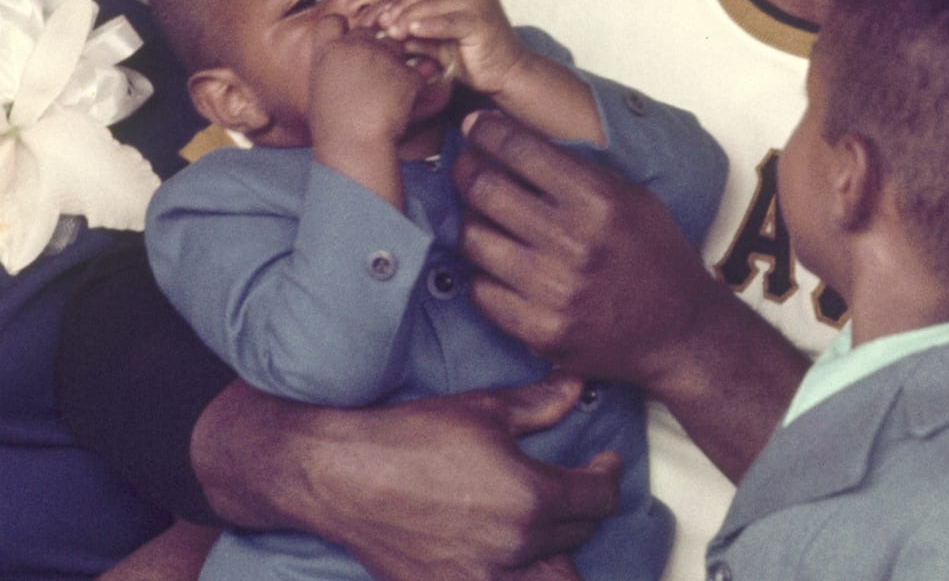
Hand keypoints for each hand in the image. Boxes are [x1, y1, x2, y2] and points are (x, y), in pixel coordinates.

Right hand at [195, 376, 617, 580]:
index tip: (604, 463)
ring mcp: (481, 578)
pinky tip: (510, 555)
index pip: (600, 498)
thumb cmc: (410, 437)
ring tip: (548, 531)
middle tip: (573, 488)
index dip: (608, 475)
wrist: (340, 476)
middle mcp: (514, 546)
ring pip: (552, 578)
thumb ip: (541, 404)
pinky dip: (518, 575)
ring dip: (557, 555)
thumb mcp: (484, 410)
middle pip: (579, 535)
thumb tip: (578, 386)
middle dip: (582, 509)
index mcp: (531, 498)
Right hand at [308, 16, 423, 202]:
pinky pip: (415, 71)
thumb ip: (333, 68)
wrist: (353, 145)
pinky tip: (401, 103)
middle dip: (373, 49)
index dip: (343, 30)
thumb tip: (347, 65)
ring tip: (384, 92)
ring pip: (395, 47)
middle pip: (369, 33)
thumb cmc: (333, 126)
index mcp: (327, 51)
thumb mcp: (320, 90)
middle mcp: (354, 46)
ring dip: (394, 63)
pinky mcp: (406, 72)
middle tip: (372, 77)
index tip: (348, 47)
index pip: (334, 21)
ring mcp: (382, 56)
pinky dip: (411, 86)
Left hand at [375, 0, 528, 96]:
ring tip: (392, 31)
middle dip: (402, 7)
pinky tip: (410, 32)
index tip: (380, 16)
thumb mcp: (440, 44)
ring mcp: (481, 3)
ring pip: (436, 3)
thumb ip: (418, 34)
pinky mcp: (484, 20)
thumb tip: (385, 31)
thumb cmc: (475, 62)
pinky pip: (450, 21)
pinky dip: (429, 25)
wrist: (508, 76)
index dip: (401, 0)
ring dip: (410, 16)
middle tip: (382, 23)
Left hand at [455, 111, 806, 480]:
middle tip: (466, 167)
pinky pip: (480, 291)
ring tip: (486, 219)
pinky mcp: (540, 330)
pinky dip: (486, 275)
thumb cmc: (656, 257)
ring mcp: (554, 291)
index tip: (475, 126)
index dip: (487, 132)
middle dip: (465, 171)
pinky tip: (502, 268)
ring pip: (472, 240)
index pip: (521, 151)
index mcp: (600, 202)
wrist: (681, 331)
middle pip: (484, 190)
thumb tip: (515, 142)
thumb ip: (578, 172)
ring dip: (473, 223)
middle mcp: (574, 243)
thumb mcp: (633, 197)